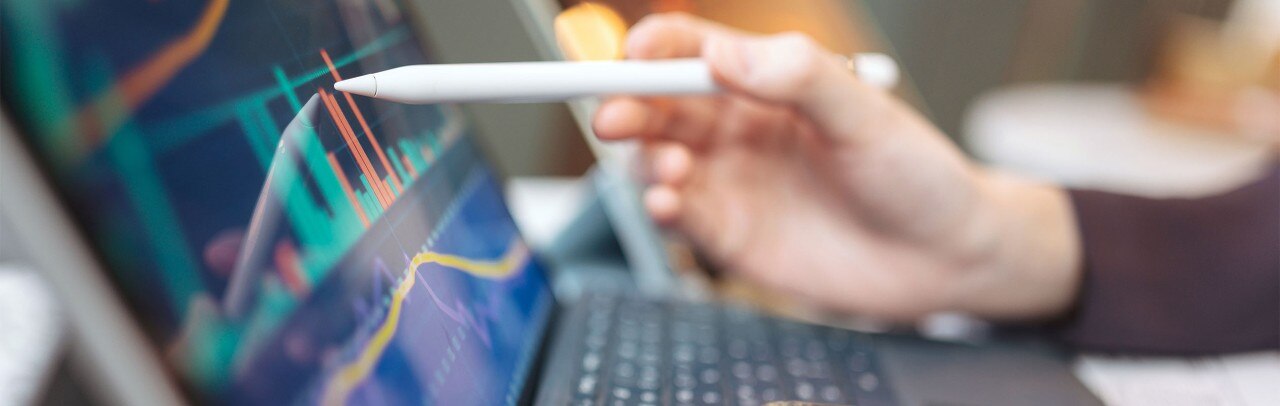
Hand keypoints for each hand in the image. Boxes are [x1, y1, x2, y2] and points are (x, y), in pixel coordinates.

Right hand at [593, 14, 1080, 320]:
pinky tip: (670, 203)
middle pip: (657, 106)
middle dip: (626, 105)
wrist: (945, 262)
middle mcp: (739, 130)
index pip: (691, 52)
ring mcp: (731, 183)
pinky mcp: (730, 237)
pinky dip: (660, 207)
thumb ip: (797, 77)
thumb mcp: (865, 114)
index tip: (631, 55)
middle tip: (614, 116)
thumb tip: (724, 53)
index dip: (652, 50)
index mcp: (767, 85)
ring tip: (671, 170)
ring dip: (645, 160)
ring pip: (656, 160)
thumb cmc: (916, 177)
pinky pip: (678, 216)